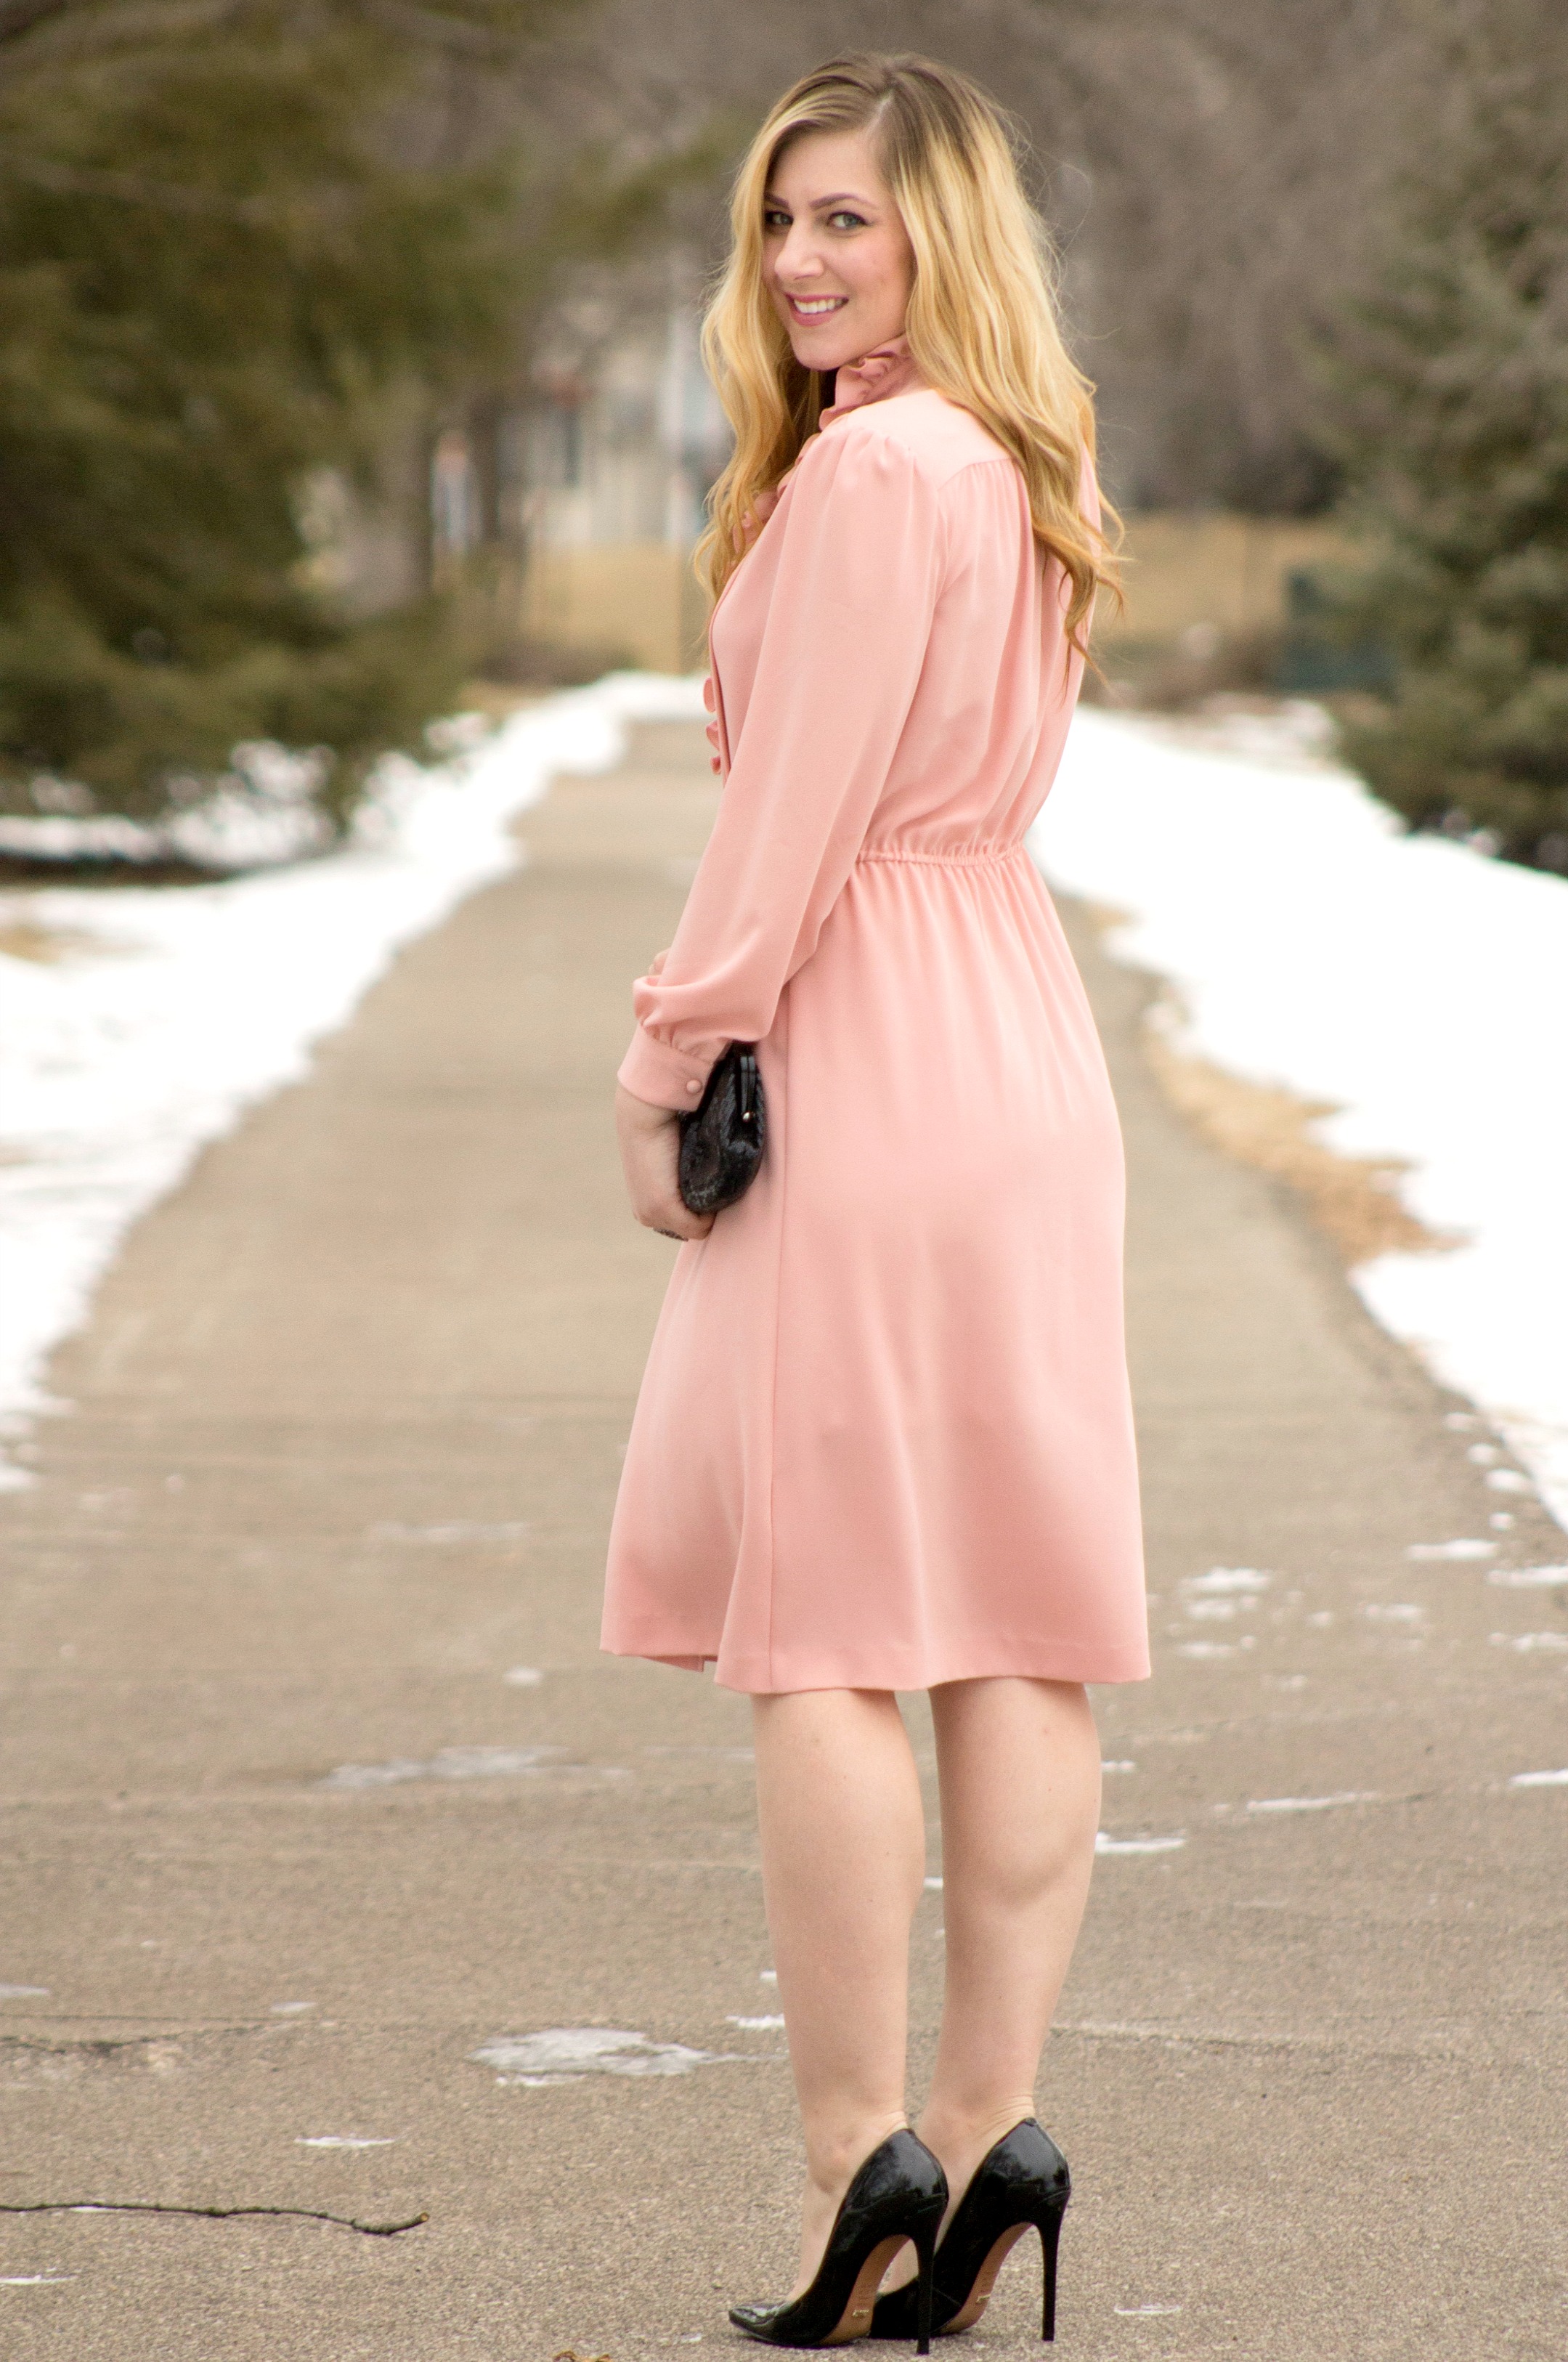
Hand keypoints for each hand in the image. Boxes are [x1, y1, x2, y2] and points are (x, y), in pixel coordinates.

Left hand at [615, 1083, 713, 1242]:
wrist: (646, 1117)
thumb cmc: (660, 1135)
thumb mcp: (669, 1166)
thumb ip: (679, 1183)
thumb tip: (702, 1188)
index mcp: (644, 1208)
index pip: (682, 1225)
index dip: (696, 1208)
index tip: (700, 1185)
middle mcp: (646, 1216)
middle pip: (690, 1229)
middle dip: (701, 1210)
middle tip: (701, 1180)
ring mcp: (652, 1214)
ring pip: (696, 1229)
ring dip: (705, 1208)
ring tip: (701, 1178)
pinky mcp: (662, 1206)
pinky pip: (699, 1227)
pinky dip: (709, 1212)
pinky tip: (702, 1182)